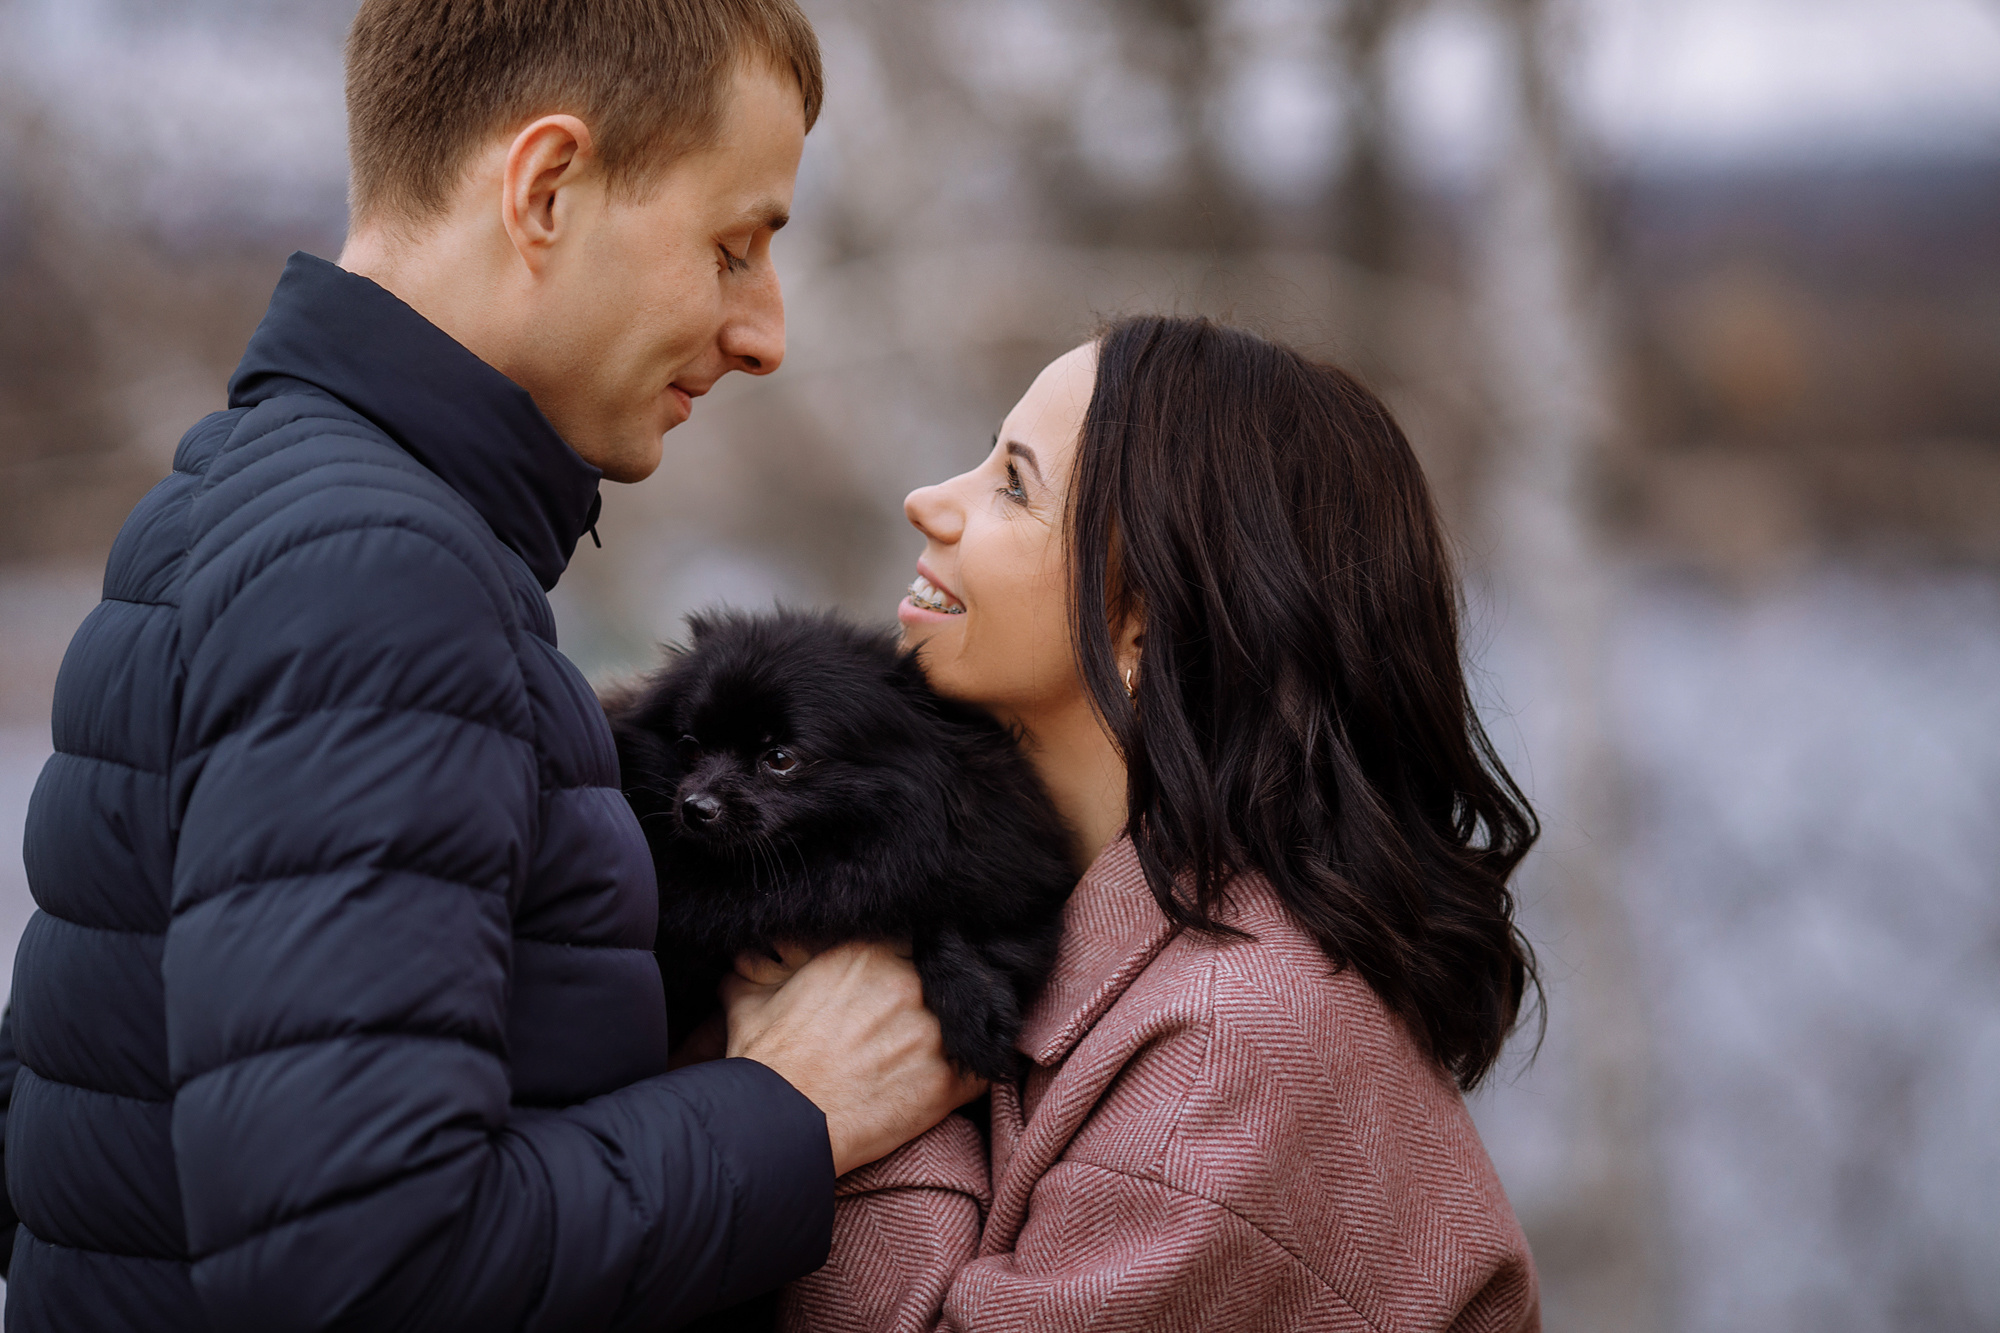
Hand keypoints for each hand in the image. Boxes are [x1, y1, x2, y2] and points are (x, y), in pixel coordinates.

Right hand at [723, 941, 984, 1176]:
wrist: (774, 1128)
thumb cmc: (763, 1064)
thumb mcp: (752, 994)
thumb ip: (766, 962)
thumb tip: (751, 953)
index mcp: (867, 952)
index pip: (913, 938)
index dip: (912, 956)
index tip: (909, 972)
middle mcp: (908, 984)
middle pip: (944, 975)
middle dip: (934, 993)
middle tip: (918, 1017)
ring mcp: (932, 1033)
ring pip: (967, 1019)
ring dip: (958, 1031)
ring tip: (938, 1048)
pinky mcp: (946, 1083)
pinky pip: (982, 1069)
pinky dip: (973, 1073)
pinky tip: (957, 1078)